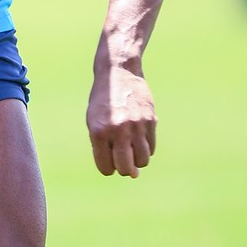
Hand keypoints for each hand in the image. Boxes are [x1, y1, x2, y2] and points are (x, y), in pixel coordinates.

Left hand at [86, 63, 156, 177]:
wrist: (118, 73)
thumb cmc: (103, 102)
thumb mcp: (94, 123)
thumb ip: (105, 148)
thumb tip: (132, 174)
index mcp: (99, 132)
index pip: (106, 168)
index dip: (108, 168)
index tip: (108, 161)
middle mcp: (118, 130)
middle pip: (126, 168)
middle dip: (124, 169)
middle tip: (122, 159)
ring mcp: (136, 126)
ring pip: (142, 161)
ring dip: (137, 161)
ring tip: (131, 148)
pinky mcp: (151, 120)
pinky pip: (151, 148)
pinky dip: (146, 149)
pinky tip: (138, 138)